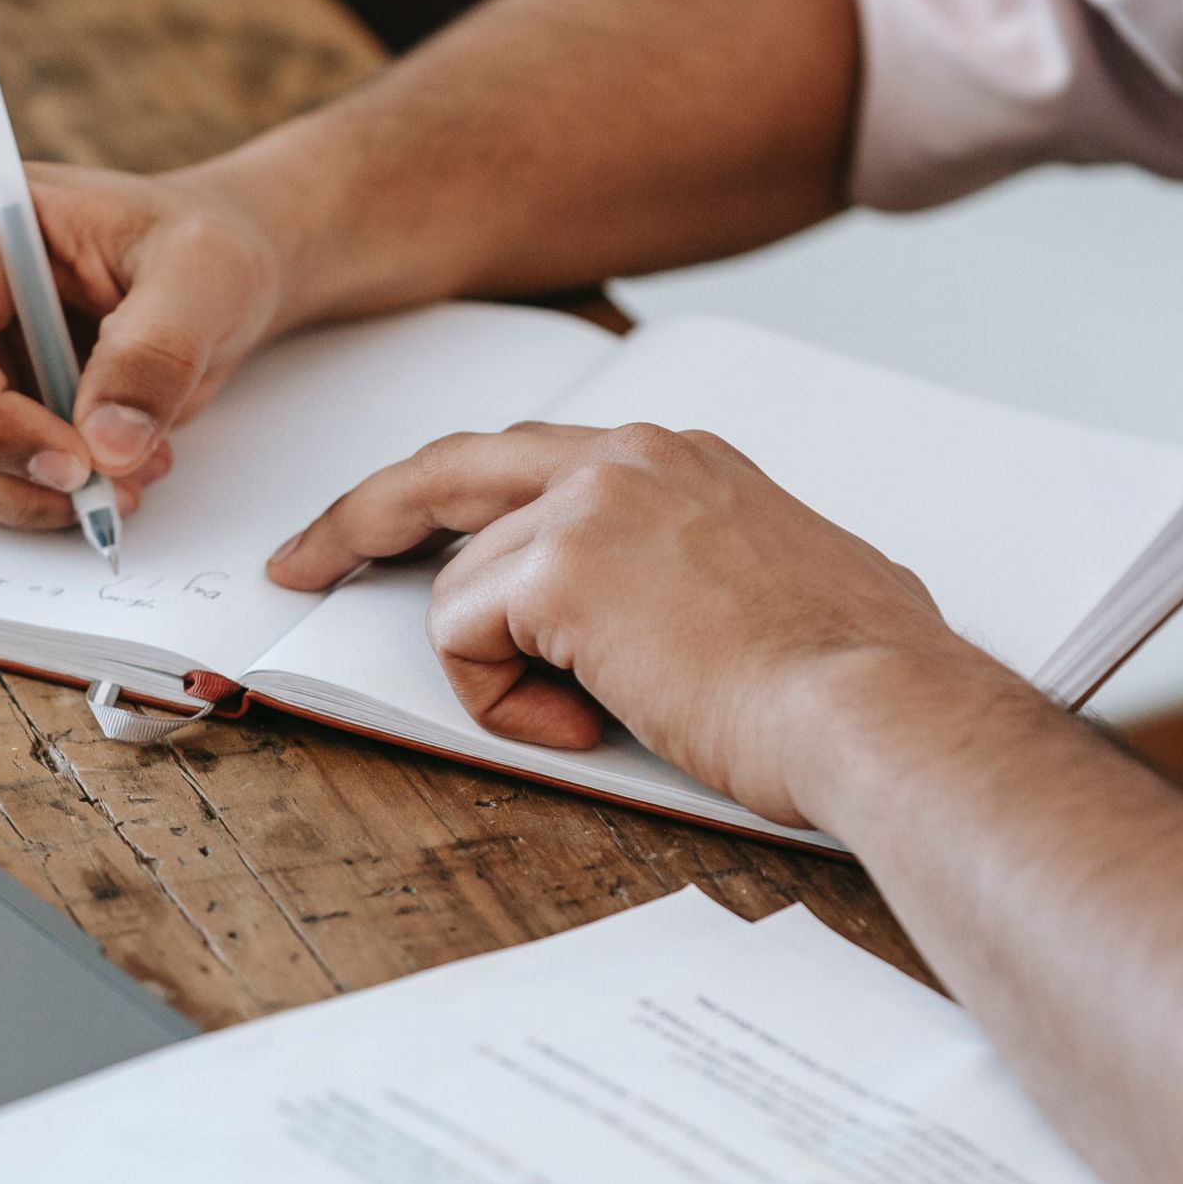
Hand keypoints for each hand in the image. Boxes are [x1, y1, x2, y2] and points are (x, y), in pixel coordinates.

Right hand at [0, 161, 286, 527]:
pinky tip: (96, 464)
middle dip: (13, 475)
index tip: (79, 465)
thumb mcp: (205, 277)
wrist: (194, 271)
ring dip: (24, 492)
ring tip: (127, 469)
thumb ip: (158, 352)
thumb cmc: (193, 248)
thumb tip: (106, 445)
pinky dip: (20, 491)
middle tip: (114, 488)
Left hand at [267, 422, 969, 825]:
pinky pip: (462, 638)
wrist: (878, 709)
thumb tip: (687, 617)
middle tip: (303, 561)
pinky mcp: (559, 571)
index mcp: (678, 460)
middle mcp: (628, 459)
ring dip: (498, 672)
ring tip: (597, 716)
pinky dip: (497, 700)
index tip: (388, 526)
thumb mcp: (779, 583)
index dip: (446, 499)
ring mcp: (589, 506)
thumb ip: (699, 570)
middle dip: (359, 518)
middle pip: (447, 471)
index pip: (524, 460)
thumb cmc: (851, 677)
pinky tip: (588, 724)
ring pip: (459, 589)